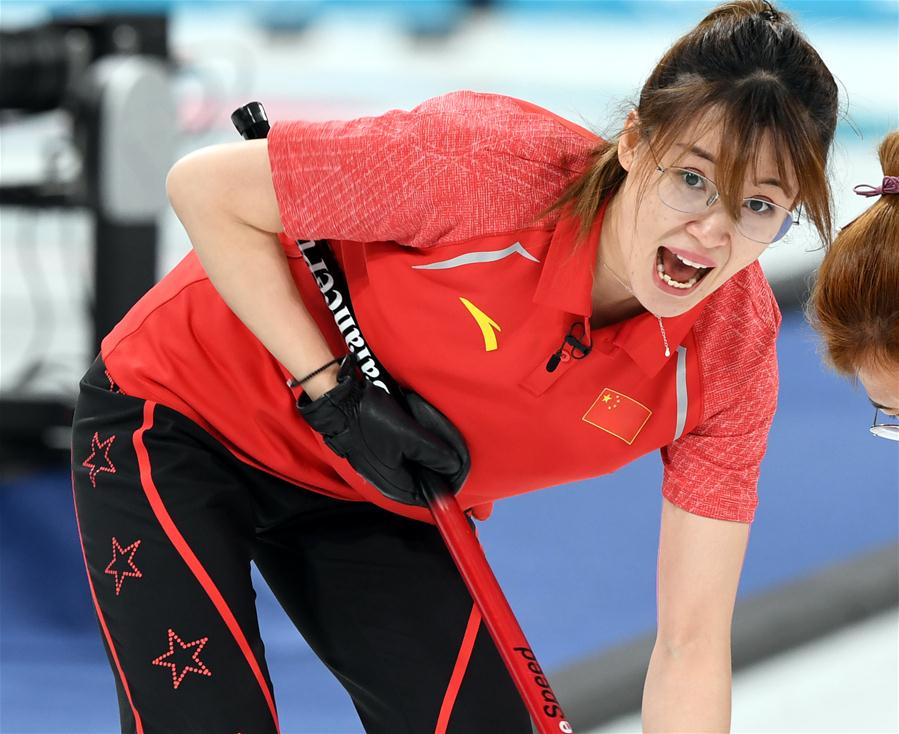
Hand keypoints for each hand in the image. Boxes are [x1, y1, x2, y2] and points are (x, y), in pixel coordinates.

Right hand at [297, 357, 469, 504]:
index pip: (430, 497)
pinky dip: (413, 450)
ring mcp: (380, 470)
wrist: (340, 404)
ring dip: (425, 458)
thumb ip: (436, 455)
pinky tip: (416, 434)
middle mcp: (387, 483)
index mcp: (396, 486)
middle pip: (422, 483)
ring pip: (413, 469)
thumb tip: (454, 466)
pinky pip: (402, 458)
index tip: (458, 468)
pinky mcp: (376, 455)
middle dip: (437, 470)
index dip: (447, 484)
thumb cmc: (371, 421)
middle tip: (449, 451)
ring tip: (433, 440)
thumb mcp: (411, 437)